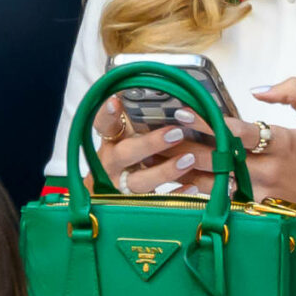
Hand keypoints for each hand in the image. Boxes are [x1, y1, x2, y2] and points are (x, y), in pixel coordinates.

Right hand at [89, 95, 207, 194]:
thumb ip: (137, 118)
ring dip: (165, 170)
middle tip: (176, 133)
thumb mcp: (126, 135)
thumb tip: (155, 90)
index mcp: (110, 141)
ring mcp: (122, 185)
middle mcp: (112, 163)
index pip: (103, 124)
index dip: (108, 114)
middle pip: (125, 154)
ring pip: (140, 181)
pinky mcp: (136, 204)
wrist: (107, 195)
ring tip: (188, 160)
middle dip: (150, 144)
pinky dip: (175, 194)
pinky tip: (192, 186)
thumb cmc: (126, 156)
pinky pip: (157, 202)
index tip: (117, 101)